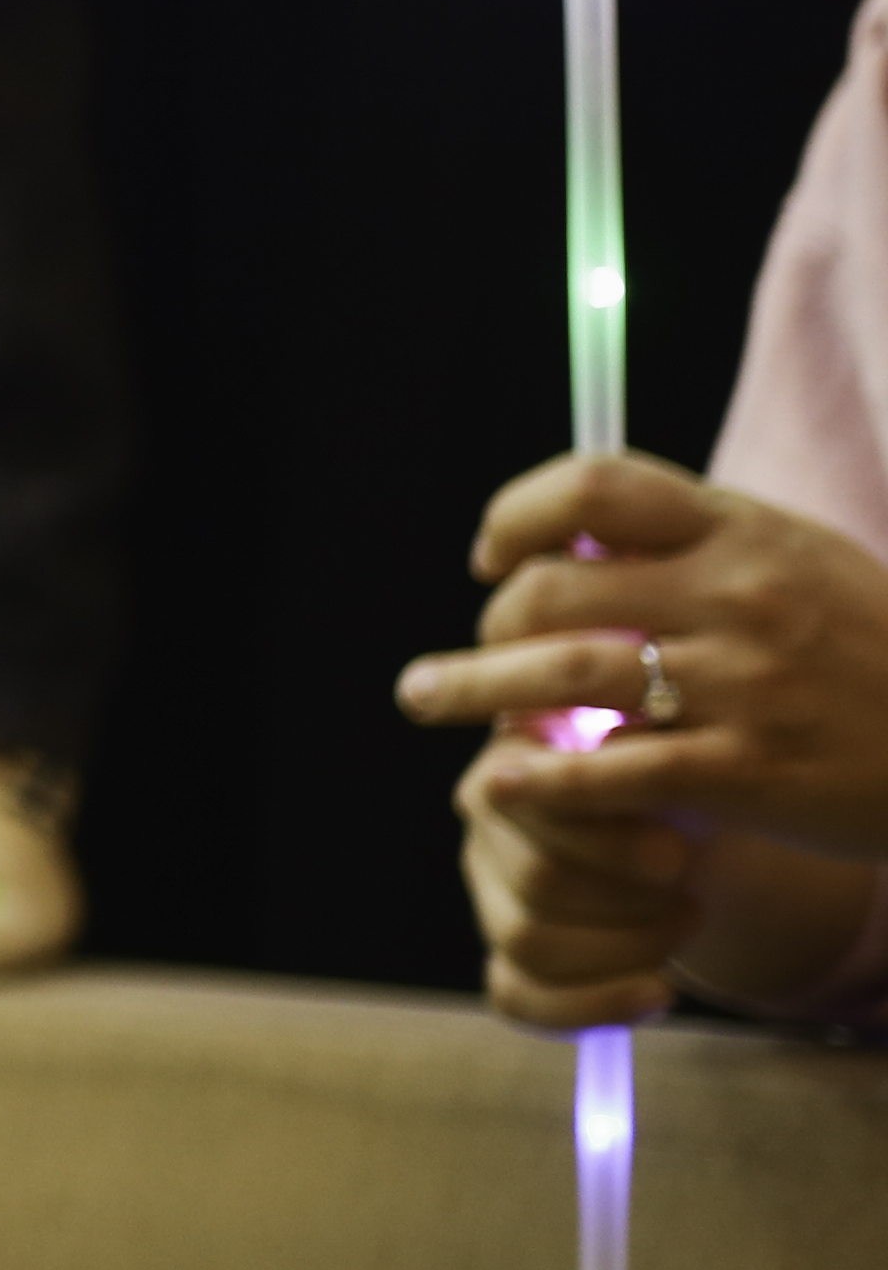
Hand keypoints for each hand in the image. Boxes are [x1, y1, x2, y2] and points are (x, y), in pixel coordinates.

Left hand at [395, 449, 887, 860]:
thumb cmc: (875, 651)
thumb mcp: (798, 563)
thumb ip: (697, 545)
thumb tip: (573, 542)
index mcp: (743, 533)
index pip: (597, 485)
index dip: (519, 513)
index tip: (491, 556)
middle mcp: (736, 596)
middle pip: (555, 589)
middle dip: (491, 624)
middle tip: (465, 658)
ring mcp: (743, 684)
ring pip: (564, 674)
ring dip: (476, 689)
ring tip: (427, 700)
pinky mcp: (749, 772)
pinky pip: (614, 770)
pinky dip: (542, 777)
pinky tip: (498, 783)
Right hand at [447, 734, 700, 1028]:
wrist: (694, 828)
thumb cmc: (678, 779)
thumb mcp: (668, 746)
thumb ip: (641, 739)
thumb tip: (627, 744)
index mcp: (510, 758)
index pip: (518, 801)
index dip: (600, 839)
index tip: (674, 855)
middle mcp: (483, 823)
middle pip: (535, 878)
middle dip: (629, 895)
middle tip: (688, 883)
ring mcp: (490, 893)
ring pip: (529, 941)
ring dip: (629, 944)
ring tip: (688, 919)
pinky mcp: (508, 957)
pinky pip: (520, 999)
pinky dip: (595, 1008)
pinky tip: (659, 995)